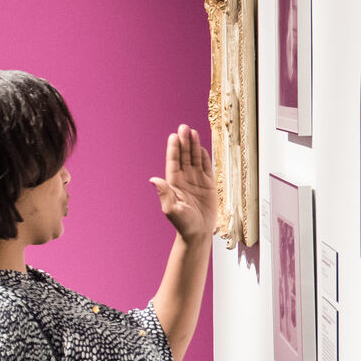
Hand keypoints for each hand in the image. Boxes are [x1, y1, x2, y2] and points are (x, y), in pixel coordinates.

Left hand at [149, 124, 219, 241]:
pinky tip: (202, 147)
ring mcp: (196, 181)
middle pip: (184, 156)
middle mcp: (184, 179)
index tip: (174, 136)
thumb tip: (153, 179)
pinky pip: (206, 167)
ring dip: (193, 146)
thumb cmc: (183, 223)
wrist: (198, 233)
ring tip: (193, 132)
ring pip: (194, 159)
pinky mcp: (207, 185)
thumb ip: (164, 193)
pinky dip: (204, 157)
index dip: (174, 149)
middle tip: (184, 127)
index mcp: (174, 183)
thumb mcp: (171, 209)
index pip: (174, 162)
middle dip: (184, 142)